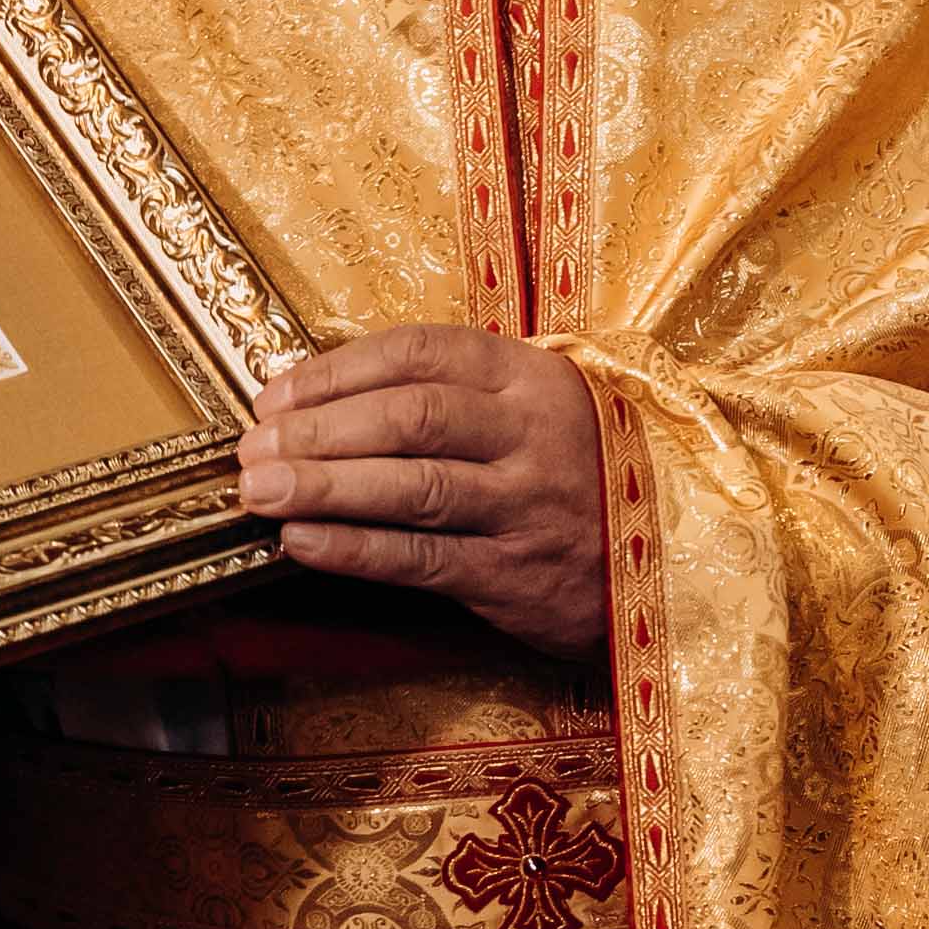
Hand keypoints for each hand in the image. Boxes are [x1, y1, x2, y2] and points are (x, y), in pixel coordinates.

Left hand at [236, 324, 609, 660]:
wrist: (674, 560)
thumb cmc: (578, 473)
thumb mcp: (533, 410)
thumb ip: (450, 396)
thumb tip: (318, 402)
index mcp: (531, 376)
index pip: (417, 354)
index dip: (335, 372)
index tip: (273, 397)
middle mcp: (533, 433)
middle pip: (409, 417)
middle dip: (318, 431)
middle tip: (253, 449)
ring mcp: (530, 504)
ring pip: (413, 487)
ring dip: (324, 487)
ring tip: (260, 492)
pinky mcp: (520, 575)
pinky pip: (423, 559)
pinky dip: (354, 550)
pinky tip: (301, 543)